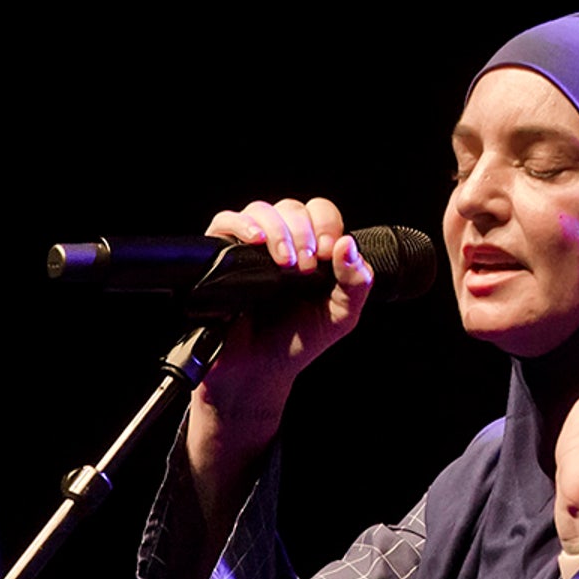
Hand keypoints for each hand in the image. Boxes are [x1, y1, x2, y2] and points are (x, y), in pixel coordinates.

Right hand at [194, 198, 374, 444]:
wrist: (257, 370)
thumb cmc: (297, 341)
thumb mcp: (340, 316)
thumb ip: (356, 282)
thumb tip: (348, 244)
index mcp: (312, 249)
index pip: (320, 211)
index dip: (326, 224)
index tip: (327, 253)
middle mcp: (281, 242)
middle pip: (292, 207)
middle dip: (304, 233)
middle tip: (307, 268)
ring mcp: (250, 246)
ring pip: (262, 210)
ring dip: (279, 231)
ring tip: (286, 264)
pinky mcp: (221, 253)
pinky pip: (225, 221)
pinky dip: (242, 225)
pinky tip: (257, 242)